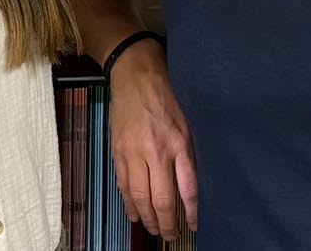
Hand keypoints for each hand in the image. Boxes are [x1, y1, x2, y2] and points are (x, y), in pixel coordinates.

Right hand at [108, 40, 197, 239]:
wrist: (135, 75)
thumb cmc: (167, 96)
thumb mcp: (187, 123)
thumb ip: (188, 154)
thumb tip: (189, 184)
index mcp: (178, 142)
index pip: (188, 188)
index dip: (191, 212)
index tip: (193, 225)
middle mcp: (156, 151)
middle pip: (161, 199)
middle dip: (165, 222)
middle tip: (169, 235)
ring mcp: (134, 152)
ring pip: (139, 196)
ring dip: (146, 217)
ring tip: (152, 228)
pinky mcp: (118, 151)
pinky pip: (123, 184)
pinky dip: (128, 202)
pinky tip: (134, 213)